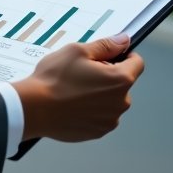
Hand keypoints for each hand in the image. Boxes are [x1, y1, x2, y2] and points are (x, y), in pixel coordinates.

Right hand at [12, 34, 143, 142]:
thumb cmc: (55, 78)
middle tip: (82, 71)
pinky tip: (72, 103)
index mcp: (120, 80)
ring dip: (99, 93)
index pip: (137, 63)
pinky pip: (101, 115)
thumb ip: (105, 45)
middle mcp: (121, 103)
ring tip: (74, 88)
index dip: (124, 55)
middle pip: (122, 82)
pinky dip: (91, 108)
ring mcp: (110, 120)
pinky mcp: (98, 132)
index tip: (108, 55)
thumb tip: (124, 41)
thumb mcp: (78, 51)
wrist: (35, 109)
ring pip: (111, 99)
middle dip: (107, 74)